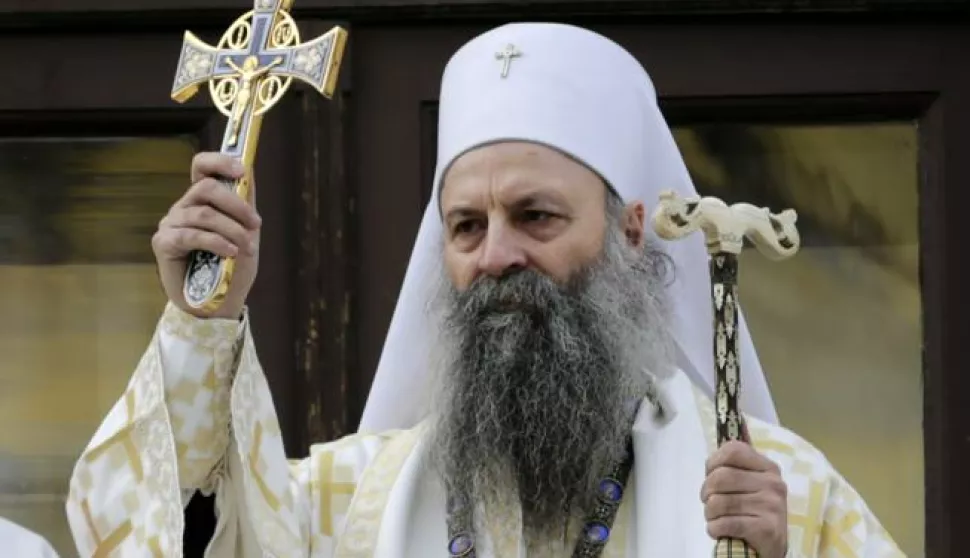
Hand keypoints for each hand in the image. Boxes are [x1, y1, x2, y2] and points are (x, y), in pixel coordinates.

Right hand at [152, 152, 261, 318]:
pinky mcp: (164, 243)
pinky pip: (191, 235)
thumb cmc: (232, 267)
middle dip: (236, 204)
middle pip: (206, 187)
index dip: (219, 160)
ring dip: (232, 229)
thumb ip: (244, 203)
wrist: (219, 304)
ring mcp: (171, 224)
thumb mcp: (246, 232)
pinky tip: (230, 253)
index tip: (241, 170)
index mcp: (202, 200)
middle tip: (256, 224)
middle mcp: (184, 207)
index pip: (201, 166)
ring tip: (247, 247)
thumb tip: (249, 169)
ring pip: (203, 213)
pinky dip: (216, 242)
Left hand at [702, 440, 787, 557]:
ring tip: (715, 518)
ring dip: (709, 513)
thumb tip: (710, 462)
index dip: (713, 462)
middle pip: (720, 477)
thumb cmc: (754, 510)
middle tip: (708, 502)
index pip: (733, 450)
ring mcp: (771, 506)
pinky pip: (724, 524)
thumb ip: (733, 468)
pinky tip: (718, 530)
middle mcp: (773, 483)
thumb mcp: (750, 484)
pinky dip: (714, 528)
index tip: (710, 475)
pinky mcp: (766, 529)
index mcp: (768, 467)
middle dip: (705, 492)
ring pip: (718, 502)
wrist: (772, 546)